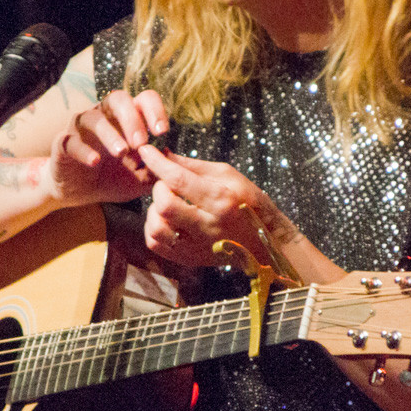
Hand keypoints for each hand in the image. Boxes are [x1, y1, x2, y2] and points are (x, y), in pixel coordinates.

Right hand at [46, 88, 170, 207]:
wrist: (79, 194)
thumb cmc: (112, 178)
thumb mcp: (140, 179)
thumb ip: (156, 171)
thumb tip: (173, 164)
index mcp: (126, 118)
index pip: (143, 100)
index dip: (155, 110)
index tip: (163, 132)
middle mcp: (104, 115)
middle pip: (118, 99)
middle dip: (132, 118)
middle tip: (141, 142)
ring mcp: (81, 128)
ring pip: (93, 118)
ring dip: (110, 133)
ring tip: (121, 152)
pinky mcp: (63, 144)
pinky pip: (71, 141)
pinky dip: (84, 150)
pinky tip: (95, 162)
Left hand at [136, 146, 295, 270]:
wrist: (264, 243)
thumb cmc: (249, 204)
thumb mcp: (229, 177)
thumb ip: (194, 166)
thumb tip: (165, 155)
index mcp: (222, 201)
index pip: (179, 180)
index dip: (158, 163)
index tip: (146, 151)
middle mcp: (209, 226)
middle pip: (165, 205)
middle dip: (158, 188)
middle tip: (167, 184)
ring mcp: (197, 247)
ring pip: (156, 227)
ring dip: (154, 211)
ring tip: (167, 204)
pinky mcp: (189, 260)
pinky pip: (155, 244)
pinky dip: (153, 228)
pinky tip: (165, 220)